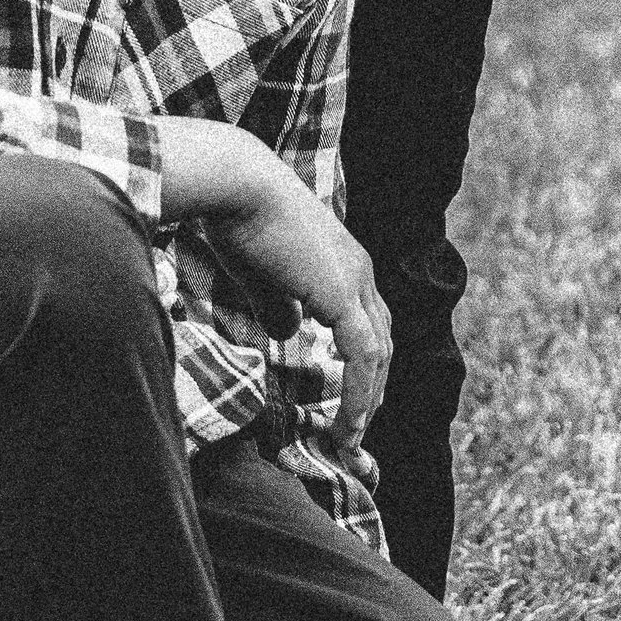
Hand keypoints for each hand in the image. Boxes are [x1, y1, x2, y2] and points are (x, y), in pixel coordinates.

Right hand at [157, 117, 392, 448]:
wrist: (238, 185)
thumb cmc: (239, 219)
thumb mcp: (261, 273)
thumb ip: (277, 304)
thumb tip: (286, 332)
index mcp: (343, 260)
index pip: (367, 319)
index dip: (361, 360)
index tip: (347, 394)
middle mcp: (359, 270)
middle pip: (382, 339)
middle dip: (372, 385)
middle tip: (356, 424)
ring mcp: (355, 282)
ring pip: (378, 354)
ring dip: (368, 399)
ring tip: (350, 436)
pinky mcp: (342, 296)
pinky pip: (361, 357)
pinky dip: (358, 394)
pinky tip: (345, 422)